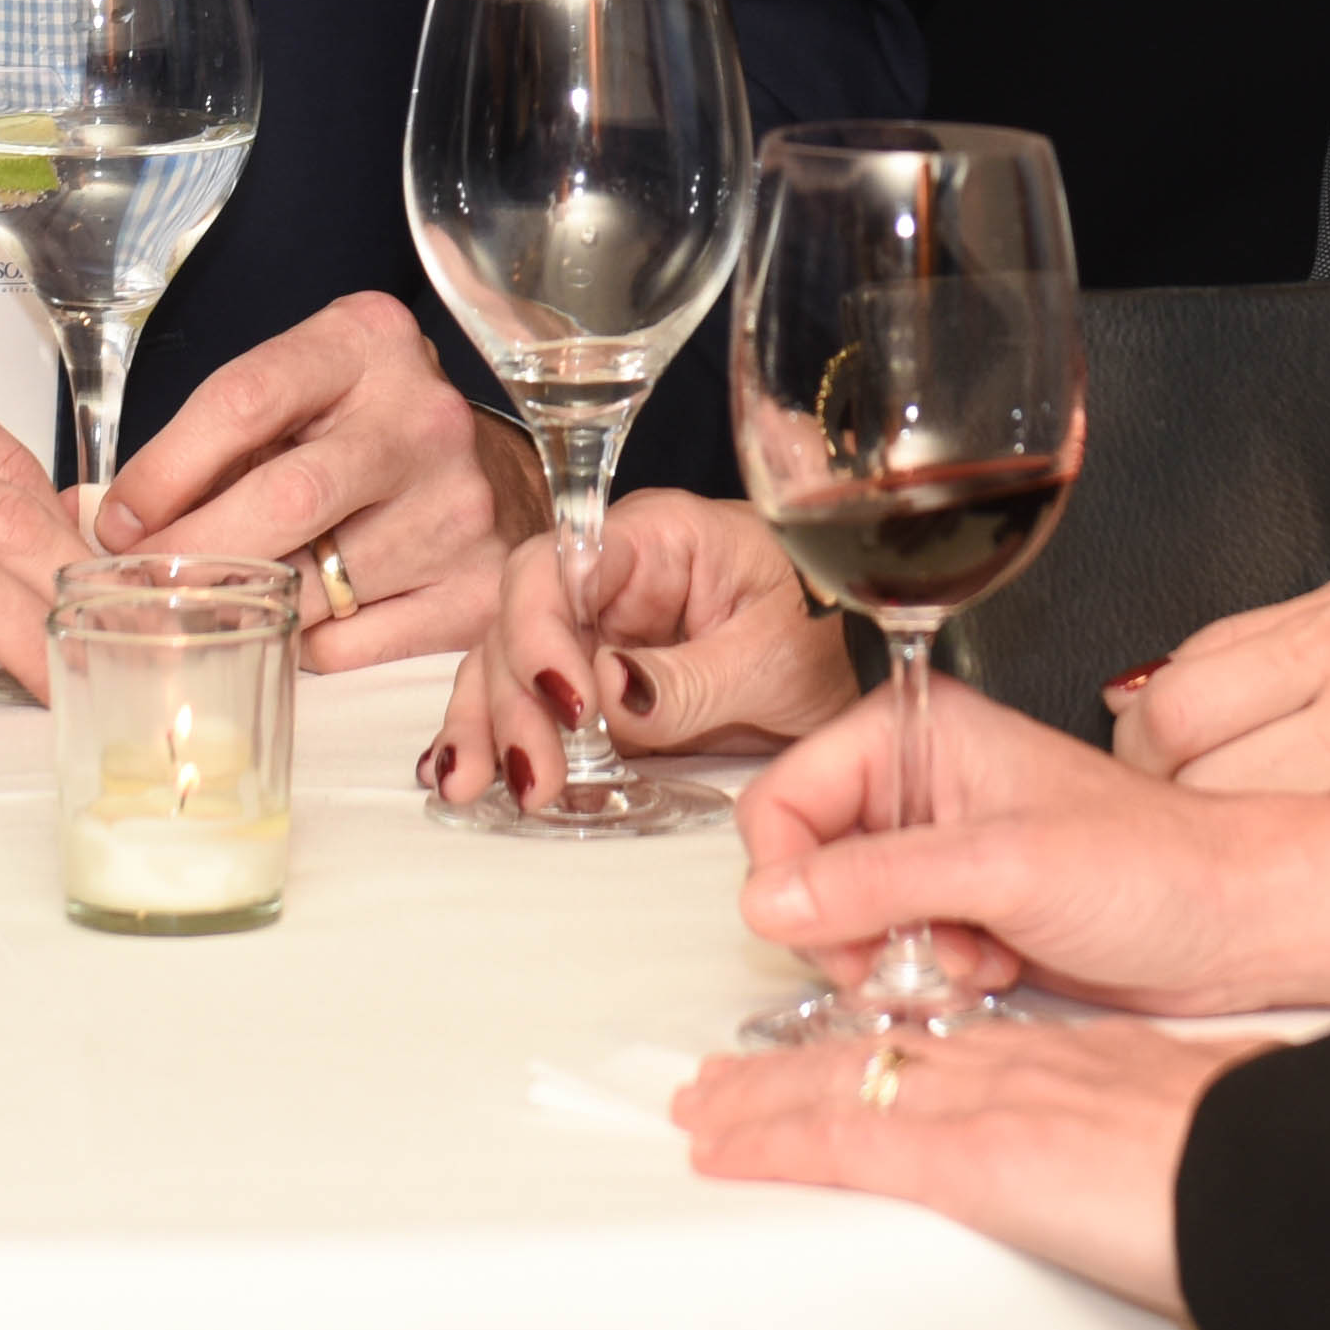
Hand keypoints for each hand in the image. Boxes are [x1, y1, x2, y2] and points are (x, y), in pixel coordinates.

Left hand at [98, 288, 542, 668]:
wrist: (499, 471)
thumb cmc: (369, 426)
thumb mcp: (303, 392)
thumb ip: (217, 438)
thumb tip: (102, 519)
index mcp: (365, 344)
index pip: (243, 399)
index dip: (163, 469)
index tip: (118, 520)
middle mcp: (423, 420)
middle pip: (282, 500)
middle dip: (193, 550)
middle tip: (143, 581)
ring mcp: (458, 510)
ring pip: (310, 587)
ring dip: (241, 604)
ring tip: (209, 600)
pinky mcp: (473, 592)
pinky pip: (346, 646)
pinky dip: (296, 644)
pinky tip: (290, 619)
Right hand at [418, 489, 853, 802]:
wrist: (856, 667)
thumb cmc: (829, 634)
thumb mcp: (774, 659)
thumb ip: (690, 678)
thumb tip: (606, 691)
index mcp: (654, 540)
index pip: (559, 565)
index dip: (543, 632)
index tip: (571, 706)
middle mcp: (607, 579)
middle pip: (519, 620)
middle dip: (512, 698)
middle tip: (536, 776)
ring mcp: (596, 633)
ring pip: (508, 665)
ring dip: (489, 724)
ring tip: (476, 789)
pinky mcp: (596, 687)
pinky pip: (531, 705)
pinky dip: (501, 739)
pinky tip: (474, 779)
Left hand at [670, 1013, 1274, 1315]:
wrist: (1289, 1175)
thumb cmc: (1270, 1158)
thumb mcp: (1205, 1126)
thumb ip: (1155, 1136)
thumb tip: (1150, 1163)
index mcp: (1079, 1062)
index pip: (952, 1051)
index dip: (882, 1056)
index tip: (836, 1065)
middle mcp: (1022, 1069)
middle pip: (883, 1058)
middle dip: (797, 1070)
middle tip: (727, 1080)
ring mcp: (992, 1108)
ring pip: (848, 1088)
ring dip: (765, 1101)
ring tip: (704, 1110)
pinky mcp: (974, 1158)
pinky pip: (851, 1142)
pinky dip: (778, 1142)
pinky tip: (728, 1148)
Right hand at [731, 668, 1329, 1020]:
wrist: (1232, 925)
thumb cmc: (1156, 868)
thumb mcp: (1005, 867)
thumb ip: (879, 878)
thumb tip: (774, 899)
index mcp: (917, 732)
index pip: (783, 798)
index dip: (794, 873)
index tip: (839, 925)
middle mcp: (918, 784)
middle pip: (802, 866)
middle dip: (852, 928)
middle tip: (916, 949)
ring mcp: (936, 850)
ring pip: (840, 920)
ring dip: (893, 959)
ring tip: (968, 958)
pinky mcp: (958, 909)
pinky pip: (888, 954)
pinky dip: (924, 977)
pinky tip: (987, 969)